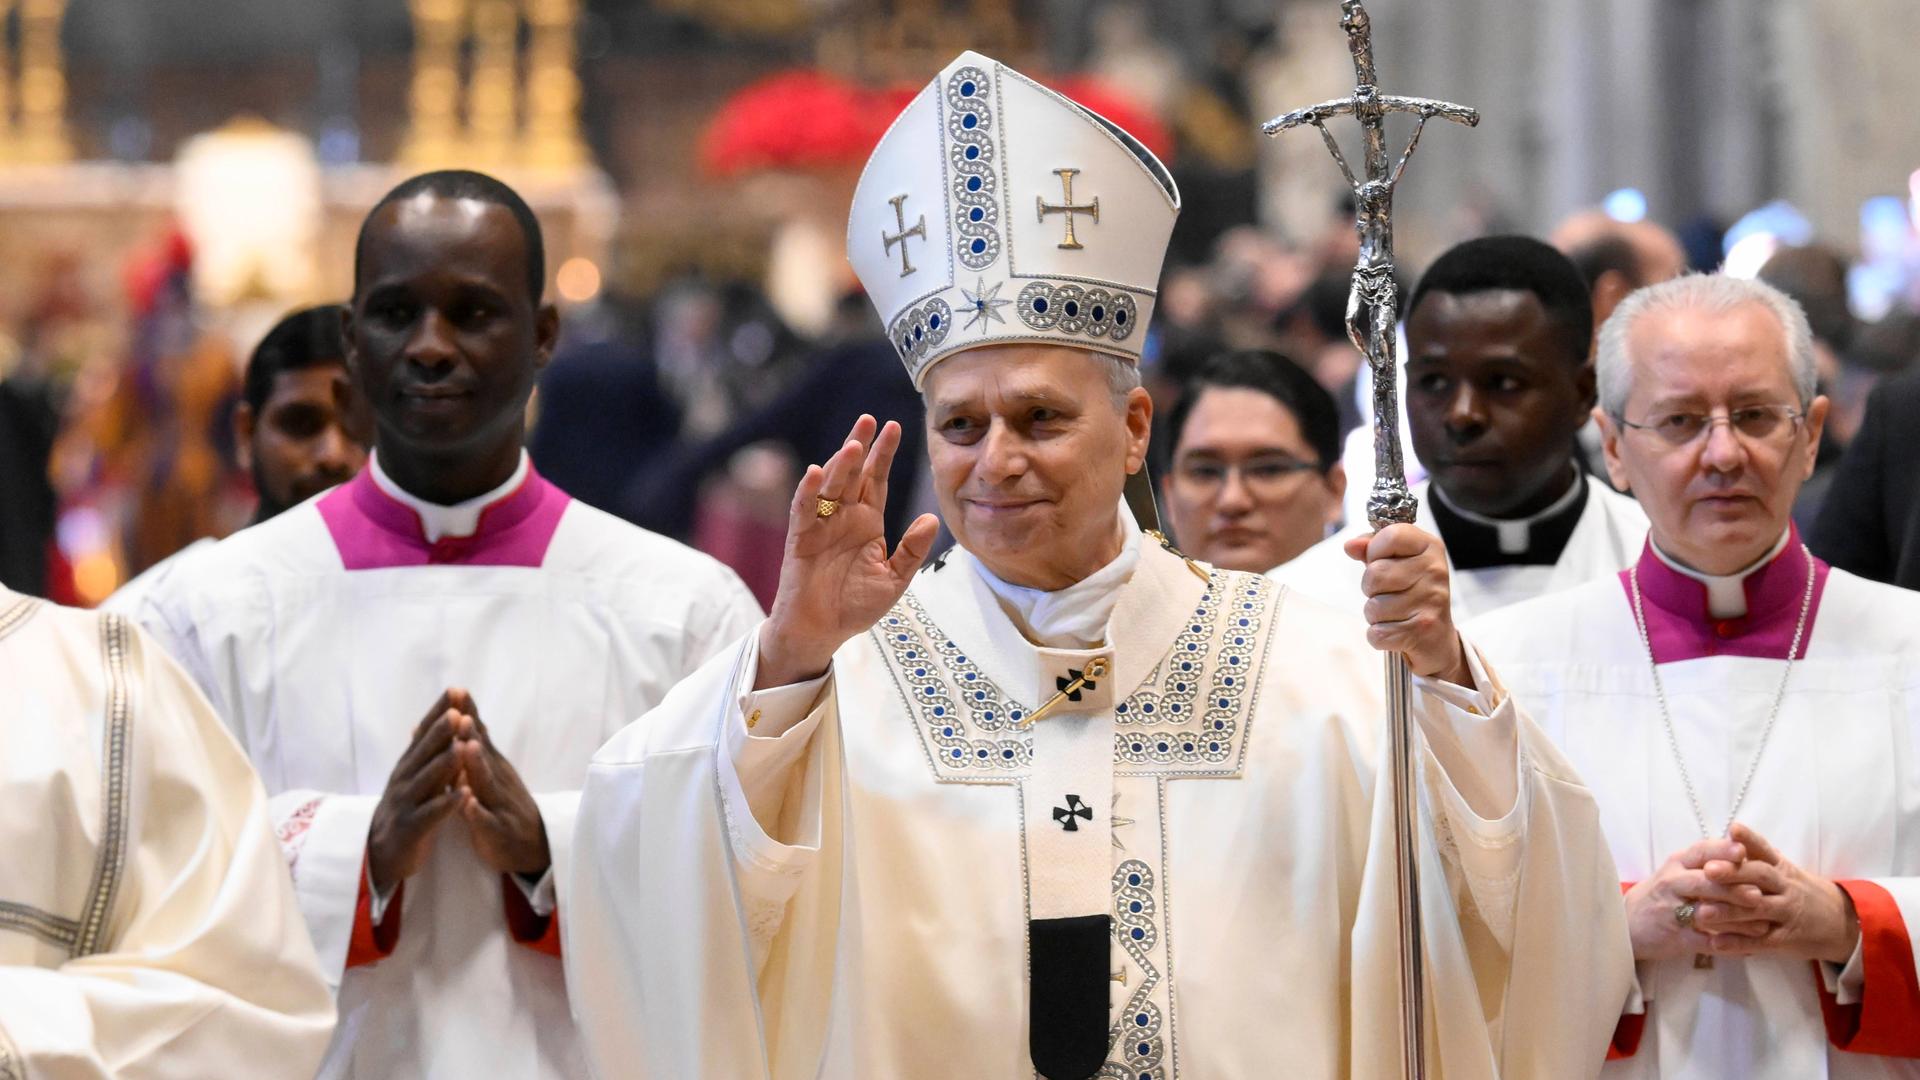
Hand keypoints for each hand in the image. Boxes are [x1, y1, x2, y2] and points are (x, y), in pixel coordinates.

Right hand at [368, 692, 467, 892]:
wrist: (381, 852)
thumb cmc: (406, 809)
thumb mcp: (414, 777)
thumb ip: (425, 752)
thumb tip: (433, 720)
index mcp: (409, 765)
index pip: (425, 733)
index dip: (439, 712)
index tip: (456, 690)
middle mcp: (405, 780)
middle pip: (424, 752)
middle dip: (441, 732)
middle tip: (458, 712)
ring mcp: (406, 803)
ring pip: (427, 781)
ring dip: (445, 764)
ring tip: (462, 747)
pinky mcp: (410, 828)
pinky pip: (431, 814)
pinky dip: (447, 804)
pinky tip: (464, 794)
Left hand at [449, 693, 550, 877]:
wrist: (532, 847)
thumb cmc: (503, 804)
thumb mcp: (490, 772)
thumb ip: (473, 745)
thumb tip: (456, 715)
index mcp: (492, 766)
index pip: (479, 735)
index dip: (469, 714)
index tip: (457, 690)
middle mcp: (498, 780)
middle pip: (483, 754)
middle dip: (471, 733)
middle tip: (461, 712)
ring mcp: (499, 804)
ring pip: (486, 783)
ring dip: (477, 765)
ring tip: (467, 747)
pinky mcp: (497, 831)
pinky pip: (486, 821)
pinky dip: (476, 812)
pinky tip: (467, 803)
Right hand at [757, 415, 939, 688]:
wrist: (822, 632)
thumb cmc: (854, 605)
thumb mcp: (894, 579)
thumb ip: (911, 549)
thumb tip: (932, 518)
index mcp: (867, 521)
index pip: (877, 480)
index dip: (884, 454)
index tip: (895, 426)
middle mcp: (843, 517)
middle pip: (853, 474)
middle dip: (861, 447)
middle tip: (871, 420)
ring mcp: (820, 526)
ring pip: (830, 486)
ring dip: (840, 465)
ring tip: (855, 444)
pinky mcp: (801, 540)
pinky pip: (804, 511)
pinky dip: (808, 492)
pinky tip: (817, 473)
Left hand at [1345, 524, 1469, 682]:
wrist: (1437, 637)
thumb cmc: (1412, 593)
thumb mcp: (1397, 562)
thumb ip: (1372, 548)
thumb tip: (1350, 545)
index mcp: (1429, 547)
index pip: (1391, 535)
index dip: (1375, 550)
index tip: (1381, 560)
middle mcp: (1434, 571)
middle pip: (1375, 574)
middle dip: (1371, 588)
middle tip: (1388, 593)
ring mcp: (1431, 601)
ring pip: (1373, 606)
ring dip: (1375, 614)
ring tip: (1394, 613)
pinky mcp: (1422, 631)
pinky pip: (1377, 633)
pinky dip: (1378, 636)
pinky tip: (1396, 630)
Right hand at [1623, 837, 1759, 960]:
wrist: (1627, 924)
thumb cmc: (1662, 894)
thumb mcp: (1678, 870)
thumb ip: (1707, 861)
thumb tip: (1746, 847)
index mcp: (1677, 864)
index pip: (1700, 852)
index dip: (1721, 852)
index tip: (1743, 852)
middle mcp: (1672, 884)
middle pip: (1703, 882)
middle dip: (1732, 888)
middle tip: (1758, 893)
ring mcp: (1671, 912)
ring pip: (1706, 914)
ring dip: (1736, 920)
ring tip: (1762, 924)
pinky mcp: (1676, 938)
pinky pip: (1705, 942)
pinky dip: (1729, 945)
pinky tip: (1749, 947)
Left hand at [1689, 822, 1859, 964]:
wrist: (1841, 921)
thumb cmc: (1799, 891)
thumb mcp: (1784, 869)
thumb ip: (1758, 854)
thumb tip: (1726, 833)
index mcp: (1781, 868)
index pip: (1766, 850)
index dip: (1750, 839)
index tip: (1733, 829)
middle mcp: (1786, 887)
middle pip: (1761, 877)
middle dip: (1734, 873)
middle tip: (1708, 870)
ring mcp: (1788, 913)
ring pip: (1758, 910)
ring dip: (1729, 912)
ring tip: (1701, 912)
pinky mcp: (1787, 939)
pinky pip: (1761, 941)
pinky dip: (1738, 942)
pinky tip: (1715, 943)